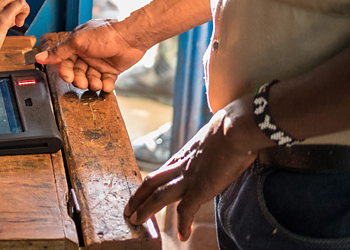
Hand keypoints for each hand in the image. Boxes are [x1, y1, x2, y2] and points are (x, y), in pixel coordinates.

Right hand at [34, 18, 146, 91]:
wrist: (131, 36)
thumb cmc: (105, 34)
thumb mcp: (77, 42)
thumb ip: (58, 51)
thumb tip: (39, 56)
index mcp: (76, 45)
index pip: (65, 62)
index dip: (65, 71)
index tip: (67, 77)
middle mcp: (86, 54)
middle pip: (77, 72)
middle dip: (79, 79)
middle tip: (83, 82)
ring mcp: (99, 62)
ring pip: (90, 79)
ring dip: (92, 83)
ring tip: (97, 83)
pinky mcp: (112, 70)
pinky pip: (105, 81)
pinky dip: (106, 86)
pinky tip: (107, 85)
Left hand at [124, 99, 258, 241]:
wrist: (236, 127)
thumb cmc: (231, 127)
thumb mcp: (213, 138)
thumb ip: (209, 149)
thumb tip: (218, 147)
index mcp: (184, 155)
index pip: (160, 172)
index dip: (149, 185)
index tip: (141, 194)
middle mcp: (181, 166)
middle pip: (151, 183)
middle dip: (138, 198)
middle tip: (127, 210)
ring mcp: (189, 177)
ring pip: (159, 196)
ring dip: (146, 210)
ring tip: (136, 222)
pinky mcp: (201, 188)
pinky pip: (186, 210)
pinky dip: (183, 224)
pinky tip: (183, 236)